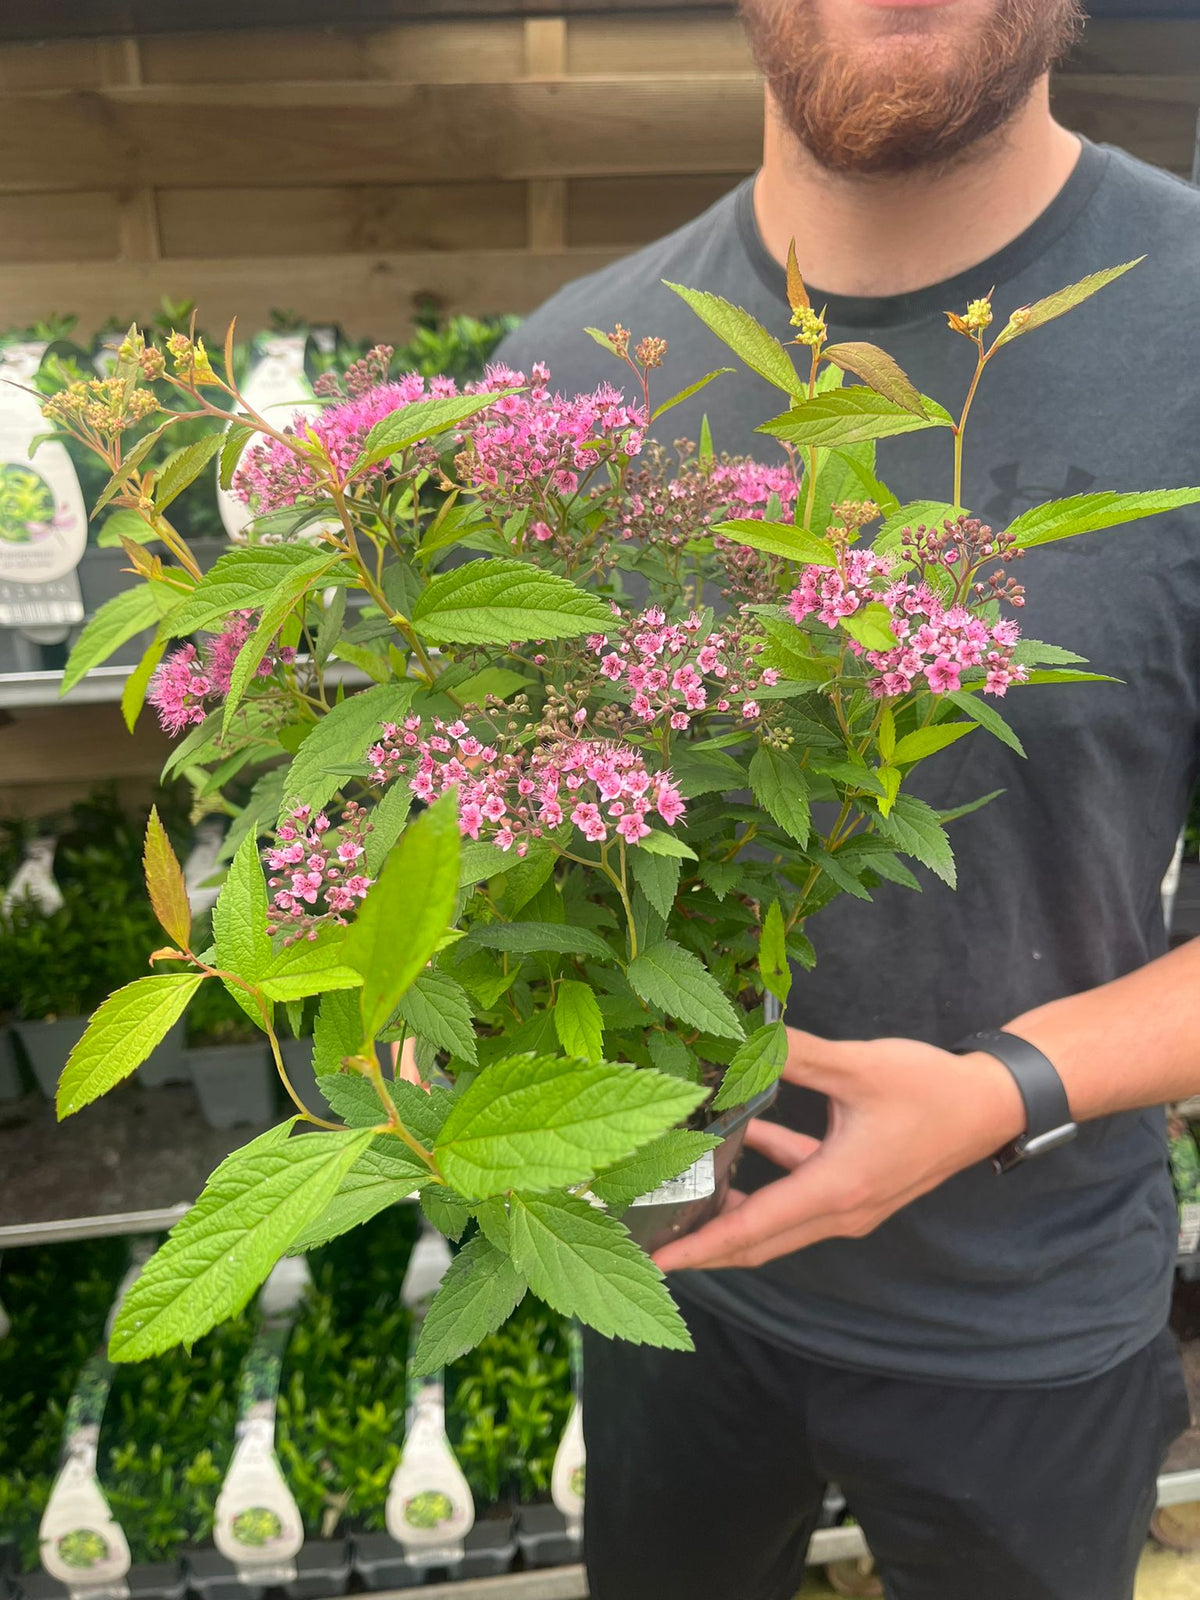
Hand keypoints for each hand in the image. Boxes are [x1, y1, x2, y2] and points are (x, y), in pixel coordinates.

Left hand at [653, 1027, 1026, 1272]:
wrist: (992, 1104)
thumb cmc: (932, 1090)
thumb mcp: (858, 1067)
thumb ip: (795, 1056)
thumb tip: (745, 1040)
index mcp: (836, 1190)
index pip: (752, 1231)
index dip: (700, 1246)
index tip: (656, 1259)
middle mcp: (841, 1210)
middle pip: (758, 1243)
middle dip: (703, 1245)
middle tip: (650, 1240)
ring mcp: (852, 1205)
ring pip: (778, 1222)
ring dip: (733, 1214)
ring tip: (685, 1195)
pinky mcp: (860, 1188)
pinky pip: (801, 1194)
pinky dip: (770, 1177)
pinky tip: (747, 1137)